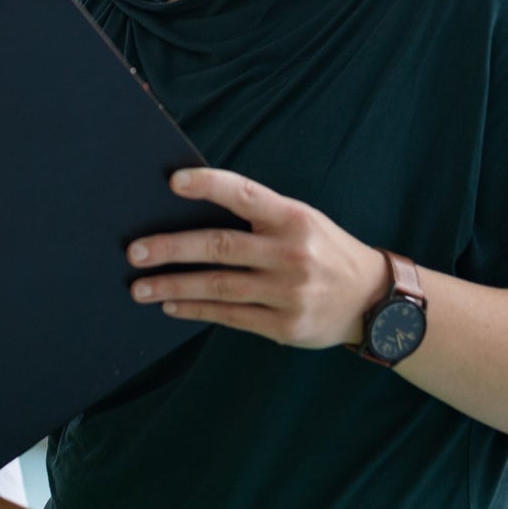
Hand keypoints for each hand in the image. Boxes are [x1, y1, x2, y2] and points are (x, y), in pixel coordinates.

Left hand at [126, 168, 389, 348]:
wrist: (372, 300)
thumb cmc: (324, 250)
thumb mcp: (303, 220)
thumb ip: (259, 216)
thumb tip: (192, 211)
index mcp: (294, 218)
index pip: (245, 195)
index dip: (209, 185)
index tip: (173, 181)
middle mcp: (291, 254)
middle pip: (220, 247)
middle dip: (172, 249)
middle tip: (134, 252)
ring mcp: (289, 293)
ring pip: (219, 287)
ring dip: (173, 286)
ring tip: (139, 287)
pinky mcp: (285, 326)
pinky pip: (230, 316)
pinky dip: (196, 310)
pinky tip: (170, 305)